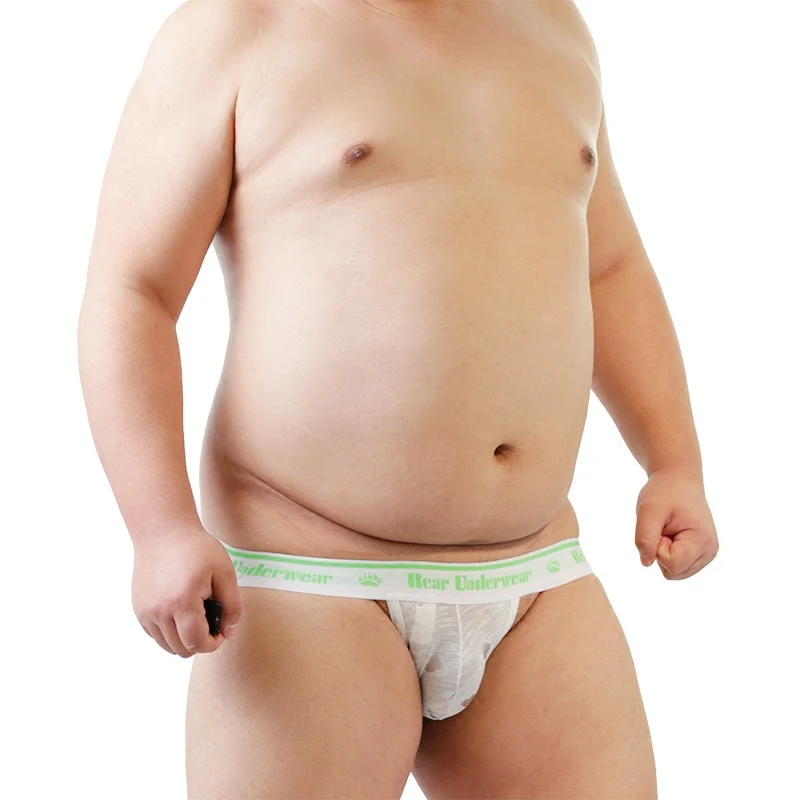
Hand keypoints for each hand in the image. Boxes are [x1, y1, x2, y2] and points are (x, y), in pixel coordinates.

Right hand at [132, 524, 241, 656]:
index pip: (196, 643)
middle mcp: (159, 611)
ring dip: (184, 639)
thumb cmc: (196, 548)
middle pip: (180, 649)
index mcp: (182, 602)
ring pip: (166, 645)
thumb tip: (229, 632)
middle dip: (200, 642)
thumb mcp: (224, 572)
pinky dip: (169, 632)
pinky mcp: (139, 608)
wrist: (163, 531)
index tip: (221, 632)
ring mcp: (145, 611)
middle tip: (211, 623)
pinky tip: (181, 612)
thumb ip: (231, 605)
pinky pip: (155, 634)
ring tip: (197, 616)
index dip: (212, 644)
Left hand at [634, 469, 717, 579]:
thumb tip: (646, 563)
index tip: (662, 527)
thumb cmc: (664, 493)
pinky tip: (673, 533)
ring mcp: (707, 554)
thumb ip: (644, 537)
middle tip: (665, 527)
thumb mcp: (648, 510)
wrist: (678, 480)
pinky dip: (668, 552)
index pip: (672, 565)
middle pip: (672, 572)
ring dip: (664, 552)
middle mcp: (710, 551)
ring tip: (669, 529)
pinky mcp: (700, 554)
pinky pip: (676, 567)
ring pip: (674, 572)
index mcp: (702, 540)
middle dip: (661, 551)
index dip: (657, 548)